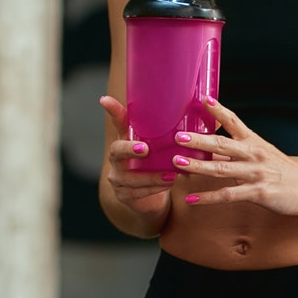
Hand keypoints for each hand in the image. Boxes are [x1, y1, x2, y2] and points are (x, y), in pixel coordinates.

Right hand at [96, 96, 175, 227]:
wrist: (148, 197)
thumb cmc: (154, 165)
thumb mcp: (159, 147)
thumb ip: (169, 131)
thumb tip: (192, 104)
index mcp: (125, 140)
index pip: (117, 122)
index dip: (112, 110)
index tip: (105, 100)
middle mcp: (116, 158)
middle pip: (116, 150)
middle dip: (129, 149)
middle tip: (145, 149)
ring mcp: (117, 178)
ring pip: (130, 177)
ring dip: (151, 176)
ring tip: (170, 175)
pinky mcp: (123, 195)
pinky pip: (137, 193)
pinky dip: (154, 189)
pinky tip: (167, 185)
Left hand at [170, 100, 297, 217]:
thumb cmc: (283, 169)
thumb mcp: (262, 152)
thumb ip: (239, 148)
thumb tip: (211, 147)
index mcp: (253, 141)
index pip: (234, 121)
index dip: (218, 110)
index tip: (203, 99)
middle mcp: (253, 154)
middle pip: (221, 145)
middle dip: (198, 141)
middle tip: (178, 137)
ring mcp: (255, 174)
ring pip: (221, 169)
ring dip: (197, 167)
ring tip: (178, 164)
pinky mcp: (258, 193)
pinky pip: (228, 195)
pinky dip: (208, 197)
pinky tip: (191, 199)